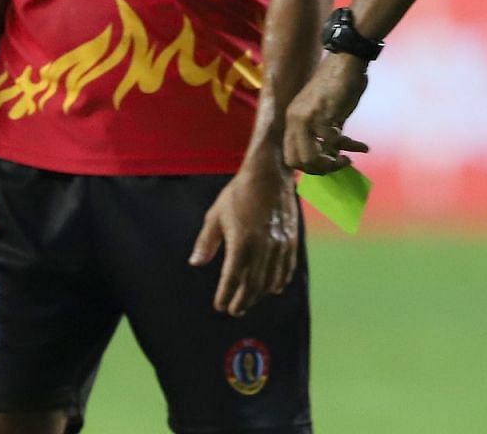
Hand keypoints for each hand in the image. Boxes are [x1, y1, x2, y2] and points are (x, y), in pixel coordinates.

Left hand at [190, 163, 297, 315]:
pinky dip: (278, 283)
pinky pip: (286, 270)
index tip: (219, 306)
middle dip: (242, 302)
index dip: (225, 296)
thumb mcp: (216, 215)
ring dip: (258, 296)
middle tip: (234, 310)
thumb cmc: (238, 194)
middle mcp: (262, 248)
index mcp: (241, 242)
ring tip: (249, 301)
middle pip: (252, 286)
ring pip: (270, 282)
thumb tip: (195, 263)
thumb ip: (206, 242)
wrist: (270, 175)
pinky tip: (271, 288)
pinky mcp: (291, 241)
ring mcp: (279, 246)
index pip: (232, 280)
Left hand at [282, 52, 370, 174]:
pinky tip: (360, 146)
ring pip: (310, 157)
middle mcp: (294, 119)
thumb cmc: (339, 85)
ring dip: (331, 163)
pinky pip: (332, 142)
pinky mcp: (321, 114)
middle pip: (296, 161)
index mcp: (292, 119)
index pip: (290, 156)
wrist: (347, 61)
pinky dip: (348, 147)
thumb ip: (324, 134)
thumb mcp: (326, 114)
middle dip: (319, 169)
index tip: (328, 163)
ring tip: (348, 159)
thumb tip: (331, 156)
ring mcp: (306, 117)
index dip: (308, 166)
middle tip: (337, 164)